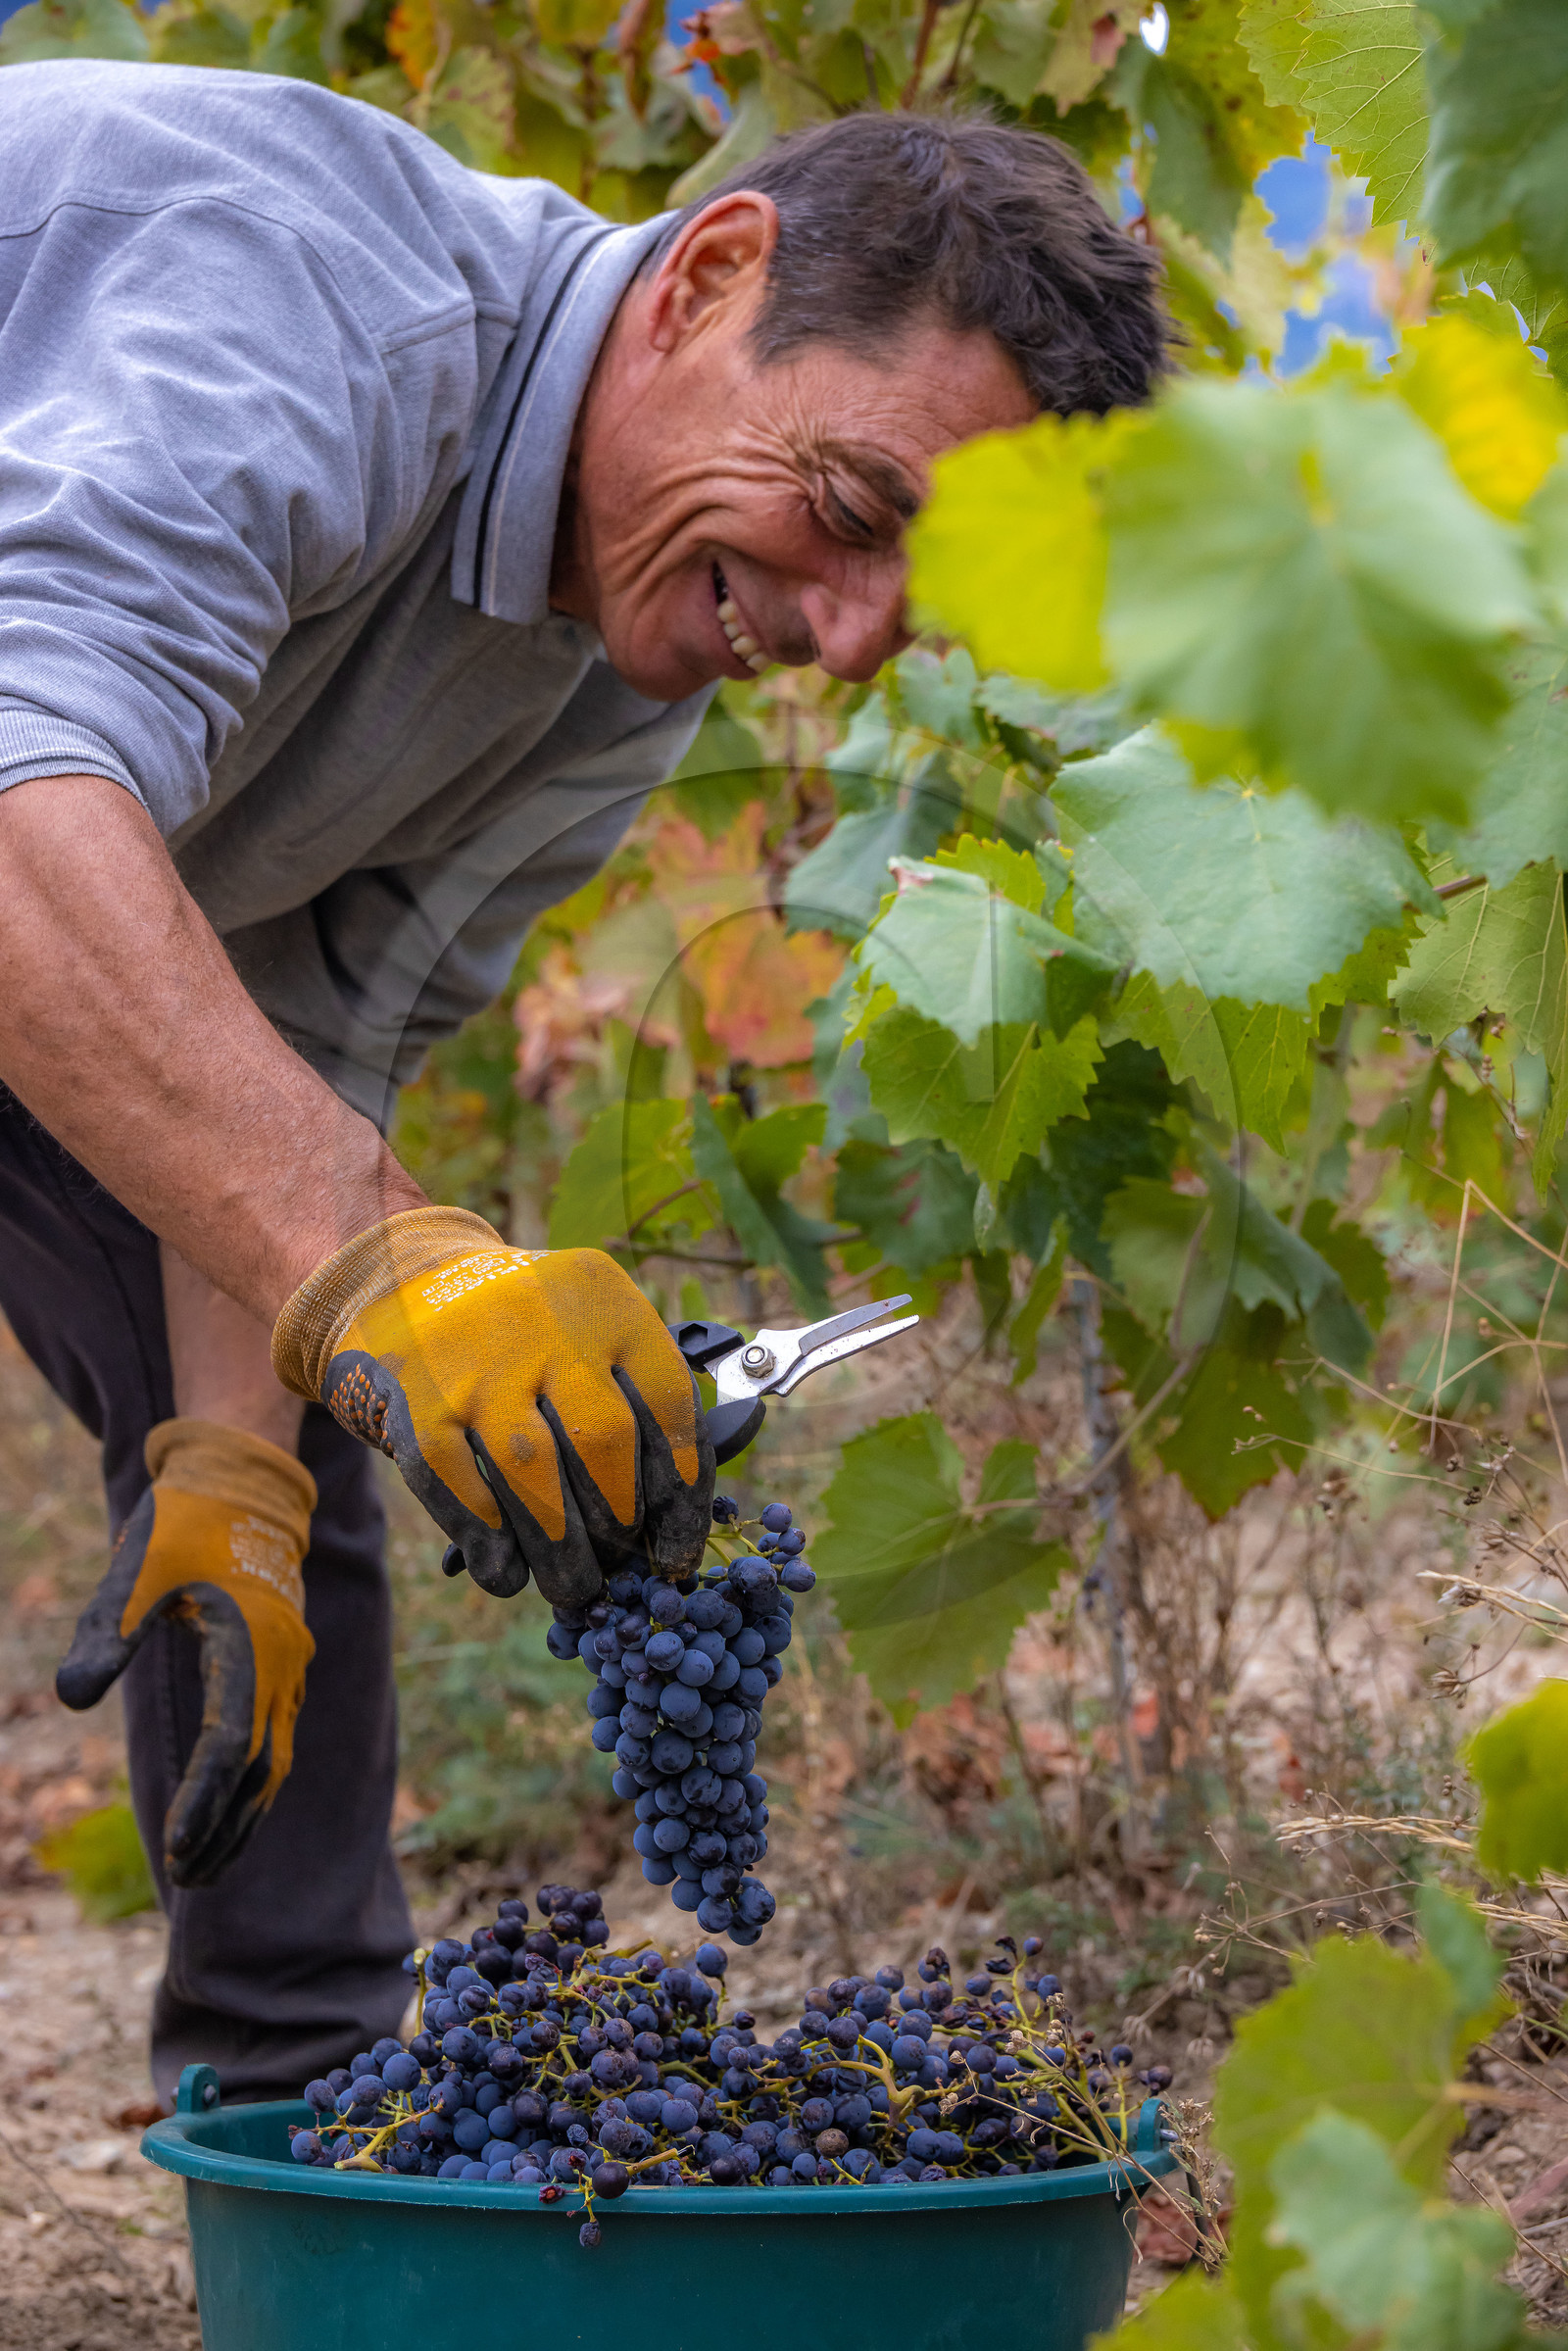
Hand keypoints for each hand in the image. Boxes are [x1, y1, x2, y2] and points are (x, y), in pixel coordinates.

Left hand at [56, 1419, 315, 1886]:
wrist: (244, 1483)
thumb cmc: (184, 1524)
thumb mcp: (136, 1570)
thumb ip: (105, 1635)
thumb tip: (71, 1698)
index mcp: (249, 1644)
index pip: (229, 1744)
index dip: (203, 1800)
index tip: (176, 1847)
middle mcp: (282, 1664)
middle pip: (261, 1770)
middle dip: (225, 1828)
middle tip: (183, 1877)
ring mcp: (291, 1668)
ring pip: (276, 1763)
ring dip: (243, 1818)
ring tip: (206, 1868)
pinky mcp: (287, 1669)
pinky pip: (279, 1742)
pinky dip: (255, 1788)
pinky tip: (229, 1815)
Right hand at [270, 1208, 713, 1604]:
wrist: (398, 1281)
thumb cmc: (520, 1335)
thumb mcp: (586, 1332)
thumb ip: (633, 1403)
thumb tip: (672, 1526)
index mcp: (606, 1301)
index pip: (670, 1404)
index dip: (683, 1496)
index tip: (677, 1556)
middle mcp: (545, 1321)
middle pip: (604, 1441)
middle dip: (620, 1524)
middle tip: (621, 1568)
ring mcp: (475, 1359)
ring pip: (532, 1471)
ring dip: (560, 1550)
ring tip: (574, 1590)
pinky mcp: (416, 1398)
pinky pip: (459, 1486)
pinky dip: (489, 1543)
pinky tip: (506, 1574)